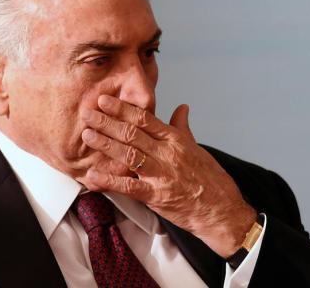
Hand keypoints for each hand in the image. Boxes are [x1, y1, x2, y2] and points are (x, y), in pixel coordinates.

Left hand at [77, 95, 256, 257]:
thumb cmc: (210, 178)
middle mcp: (167, 153)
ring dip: (105, 144)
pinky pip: (128, 186)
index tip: (105, 100)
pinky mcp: (156, 196)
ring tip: (87, 135)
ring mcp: (161, 174)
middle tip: (88, 113)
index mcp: (175, 140)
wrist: (221, 209)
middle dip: (107, 122)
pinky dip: (109, 180)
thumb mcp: (196, 148)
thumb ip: (183, 127)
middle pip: (132, 133)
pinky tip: (92, 174)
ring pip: (128, 154)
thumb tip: (182, 107)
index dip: (122, 108)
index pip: (145, 119)